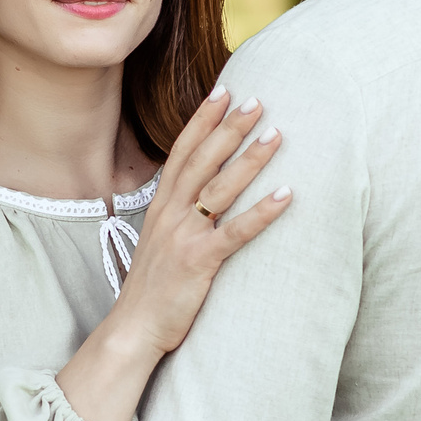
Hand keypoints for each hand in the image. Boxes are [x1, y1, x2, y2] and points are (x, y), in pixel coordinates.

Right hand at [55, 87, 293, 420]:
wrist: (133, 329)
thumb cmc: (151, 288)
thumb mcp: (159, 242)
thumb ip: (178, 215)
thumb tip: (201, 195)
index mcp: (161, 207)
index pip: (182, 152)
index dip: (203, 120)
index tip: (223, 92)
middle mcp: (170, 214)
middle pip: (203, 161)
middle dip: (230, 128)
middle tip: (258, 101)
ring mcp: (184, 237)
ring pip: (220, 189)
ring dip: (250, 160)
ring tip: (277, 135)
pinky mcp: (199, 262)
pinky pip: (236, 232)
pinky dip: (262, 211)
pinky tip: (287, 194)